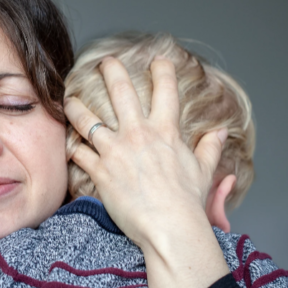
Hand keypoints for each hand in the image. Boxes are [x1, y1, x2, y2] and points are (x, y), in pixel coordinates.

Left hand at [64, 57, 230, 287]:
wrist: (169, 227)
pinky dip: (71, 147)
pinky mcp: (100, 171)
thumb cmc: (187, 203)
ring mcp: (116, 151)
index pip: (165, 90)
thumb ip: (209, 148)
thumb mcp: (203, 171)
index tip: (158, 59)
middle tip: (105, 62)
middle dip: (111, 70)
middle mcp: (138, 134)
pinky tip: (67, 144)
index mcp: (165, 131)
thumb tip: (220, 133)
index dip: (162, 70)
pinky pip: (79, 153)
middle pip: (120, 92)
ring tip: (68, 99)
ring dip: (75, 107)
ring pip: (87, 119)